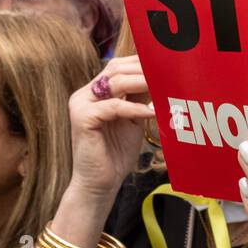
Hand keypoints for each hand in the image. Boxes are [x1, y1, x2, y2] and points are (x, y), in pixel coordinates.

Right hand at [65, 55, 151, 206]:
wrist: (100, 185)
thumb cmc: (116, 154)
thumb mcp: (132, 119)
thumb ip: (139, 98)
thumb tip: (160, 77)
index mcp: (94, 92)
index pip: (118, 66)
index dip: (140, 63)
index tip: (165, 63)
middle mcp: (84, 94)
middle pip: (115, 69)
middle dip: (143, 69)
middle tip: (167, 72)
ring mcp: (80, 104)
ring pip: (114, 82)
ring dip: (142, 82)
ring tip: (162, 86)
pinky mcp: (82, 118)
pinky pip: (113, 106)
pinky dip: (134, 108)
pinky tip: (151, 112)